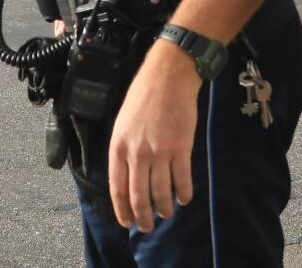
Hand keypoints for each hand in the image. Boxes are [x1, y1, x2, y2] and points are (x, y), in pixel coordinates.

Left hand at [108, 40, 200, 232]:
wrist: (168, 76)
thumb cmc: (143, 95)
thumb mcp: (122, 122)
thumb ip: (124, 149)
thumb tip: (127, 176)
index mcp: (119, 146)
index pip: (117, 188)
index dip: (122, 210)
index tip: (127, 222)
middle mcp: (137, 152)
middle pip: (138, 195)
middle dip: (143, 217)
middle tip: (147, 227)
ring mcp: (160, 151)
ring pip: (161, 192)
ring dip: (164, 208)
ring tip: (167, 213)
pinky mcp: (181, 147)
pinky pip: (182, 179)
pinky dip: (184, 193)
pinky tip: (184, 198)